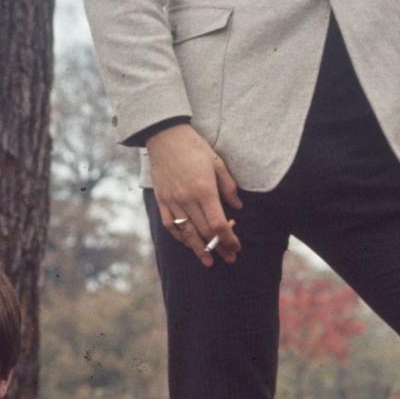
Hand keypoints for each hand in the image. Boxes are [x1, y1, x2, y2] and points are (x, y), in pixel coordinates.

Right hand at [149, 123, 242, 265]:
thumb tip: (238, 208)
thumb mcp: (217, 163)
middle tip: (229, 258)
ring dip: (199, 249)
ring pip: (187, 233)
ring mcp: (172, 201)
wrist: (164, 136)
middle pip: (205, 232)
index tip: (237, 248)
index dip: (229, 239)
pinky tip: (188, 243)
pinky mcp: (161, 200)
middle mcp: (187, 199)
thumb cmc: (194, 147)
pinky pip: (170, 225)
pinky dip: (180, 237)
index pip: (218, 224)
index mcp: (204, 190)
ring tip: (208, 262)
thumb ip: (228, 187)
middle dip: (219, 248)